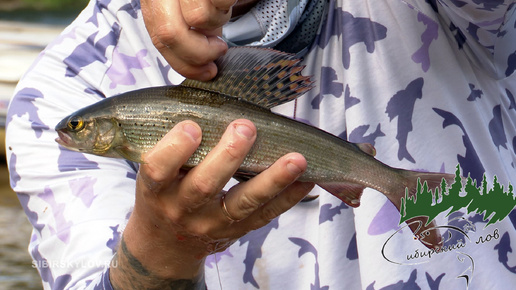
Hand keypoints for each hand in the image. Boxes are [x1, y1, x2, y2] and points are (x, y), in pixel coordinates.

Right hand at [110, 120, 313, 288]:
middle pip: (204, 186)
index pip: (159, 170)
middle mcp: (182, 209)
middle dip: (227, 156)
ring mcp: (211, 224)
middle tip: (245, 128)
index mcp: (156, 189)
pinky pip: (265, 215)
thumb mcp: (158, 172)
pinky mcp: (236, 231)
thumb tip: (210, 100)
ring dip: (272, 179)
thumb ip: (175, 147)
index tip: (192, 126)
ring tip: (296, 159)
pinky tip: (306, 179)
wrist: (166, 243)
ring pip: (243, 203)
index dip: (175, 149)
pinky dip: (288, 197)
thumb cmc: (164, 194)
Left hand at [140, 0, 234, 79]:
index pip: (159, 40)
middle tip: (217, 49)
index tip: (207, 72)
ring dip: (218, 21)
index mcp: (153, 0)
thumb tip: (199, 65)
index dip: (184, 64)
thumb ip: (185, 32)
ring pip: (198, 17)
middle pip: (169, 34)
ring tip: (220, 9)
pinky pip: (220, 2)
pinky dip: (227, 4)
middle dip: (199, 52)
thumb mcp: (184, 8)